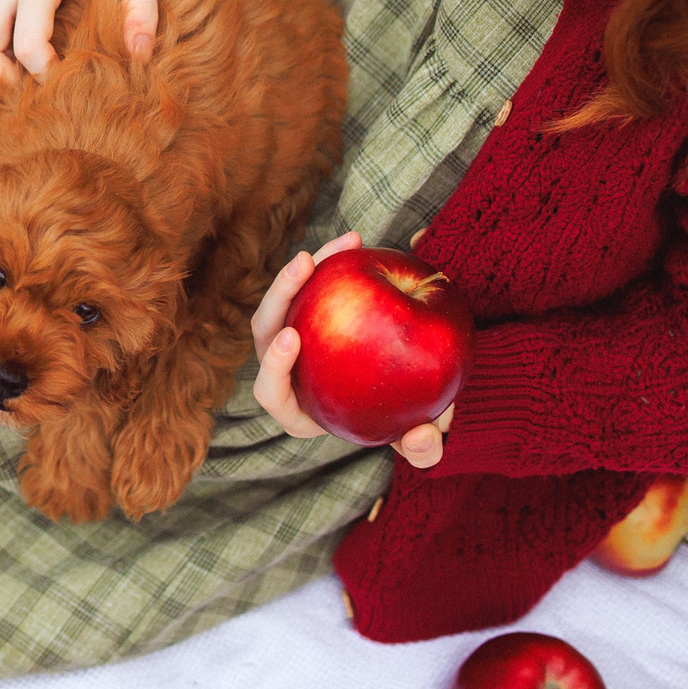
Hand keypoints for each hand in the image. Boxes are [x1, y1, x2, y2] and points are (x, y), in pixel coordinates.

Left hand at [252, 232, 453, 466]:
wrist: (408, 391)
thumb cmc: (406, 421)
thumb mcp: (416, 438)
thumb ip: (423, 448)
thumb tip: (421, 439)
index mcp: (299, 409)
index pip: (271, 392)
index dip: (274, 367)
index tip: (290, 338)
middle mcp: (286, 372)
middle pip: (264, 331)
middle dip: (280, 296)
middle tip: (304, 268)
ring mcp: (291, 336)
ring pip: (283, 298)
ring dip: (305, 268)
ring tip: (337, 244)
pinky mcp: (307, 311)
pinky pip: (310, 282)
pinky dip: (330, 261)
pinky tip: (356, 240)